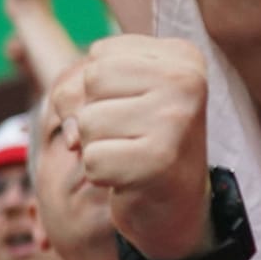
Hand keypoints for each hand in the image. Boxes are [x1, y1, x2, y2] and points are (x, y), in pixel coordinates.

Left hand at [51, 36, 210, 259]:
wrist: (175, 205)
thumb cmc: (137, 141)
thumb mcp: (110, 98)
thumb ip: (76, 90)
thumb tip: (73, 133)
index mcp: (181, 56)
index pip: (99, 54)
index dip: (95, 88)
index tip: (131, 109)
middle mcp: (186, 81)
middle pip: (92, 80)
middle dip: (93, 114)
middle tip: (127, 136)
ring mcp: (176, 120)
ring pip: (87, 121)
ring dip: (96, 146)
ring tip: (129, 155)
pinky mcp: (160, 160)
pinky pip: (91, 159)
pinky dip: (100, 174)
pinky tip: (129, 177)